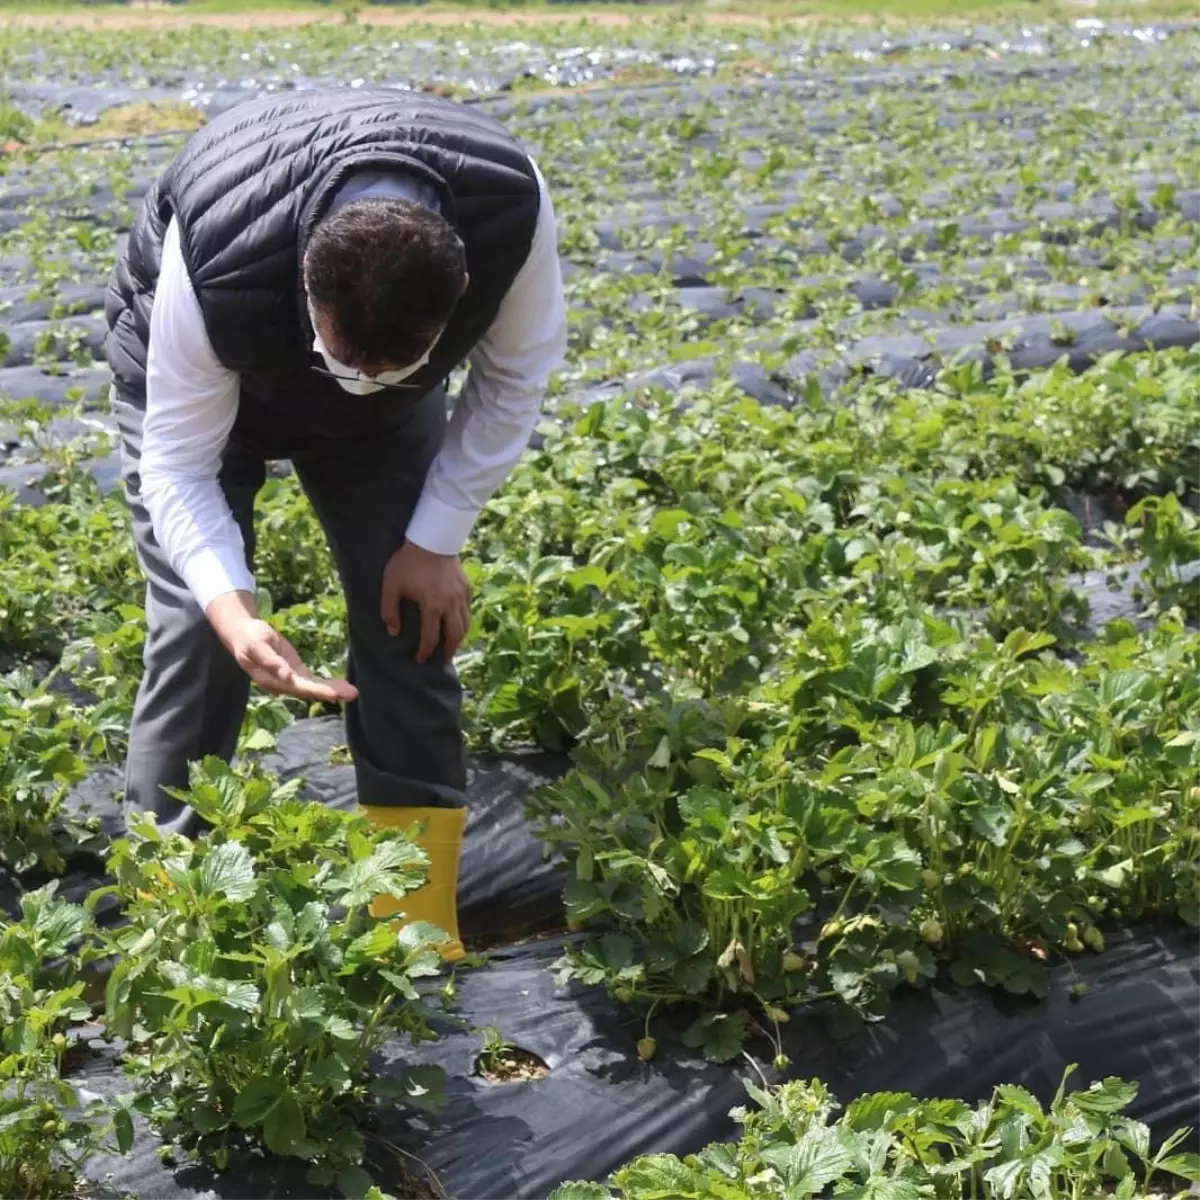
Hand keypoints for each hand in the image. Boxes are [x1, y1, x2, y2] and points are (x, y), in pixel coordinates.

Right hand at [207, 592, 358, 703]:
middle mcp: (283, 684)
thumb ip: (271, 662)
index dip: (317, 690)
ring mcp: (290, 679)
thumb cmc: (249, 638)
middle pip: (310, 690)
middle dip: (331, 692)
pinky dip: (328, 684)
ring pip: (314, 687)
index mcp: (272, 680)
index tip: (335, 694)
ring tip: (352, 692)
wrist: (244, 634)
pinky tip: (342, 686)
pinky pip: (313, 681)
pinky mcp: (296, 672)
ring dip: (333, 690)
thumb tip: (287, 677)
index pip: (299, 687)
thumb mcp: (256, 646)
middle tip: (353, 693)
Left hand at [380, 539, 470, 663]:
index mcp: (432, 607)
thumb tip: (394, 632)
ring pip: (466, 624)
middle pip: (454, 636)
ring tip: (453, 645)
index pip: (431, 638)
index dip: (425, 652)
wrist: (432, 538)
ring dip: (460, 638)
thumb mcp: (391, 585)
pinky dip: (465, 620)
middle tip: (443, 660)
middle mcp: (450, 605)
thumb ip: (389, 611)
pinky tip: (459, 621)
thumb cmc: (408, 562)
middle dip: (449, 651)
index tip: (420, 659)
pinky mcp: (467, 586)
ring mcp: (461, 596)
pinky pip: (469, 609)